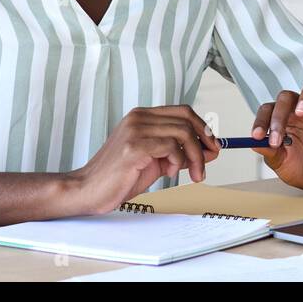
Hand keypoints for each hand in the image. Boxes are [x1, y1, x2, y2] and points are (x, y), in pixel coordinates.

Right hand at [66, 106, 219, 214]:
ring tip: (193, 174)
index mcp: (143, 116)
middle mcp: (139, 117)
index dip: (203, 128)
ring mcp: (135, 130)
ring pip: (183, 132)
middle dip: (205, 141)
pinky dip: (178, 161)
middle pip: (187, 119)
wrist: (89, 190)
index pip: (183, 111)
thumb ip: (179, 152)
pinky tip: (168, 173)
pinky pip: (171, 147)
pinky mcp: (134, 147)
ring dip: (195, 156)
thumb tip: (210, 151)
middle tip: (210, 161)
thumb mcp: (156, 161)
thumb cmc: (120, 177)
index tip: (213, 147)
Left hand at [251, 76, 302, 190]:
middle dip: (279, 115)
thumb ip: (270, 152)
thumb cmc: (299, 168)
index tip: (258, 136)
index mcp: (281, 119)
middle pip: (287, 97)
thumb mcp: (281, 163)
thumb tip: (255, 143)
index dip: (261, 120)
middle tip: (278, 137)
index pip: (268, 110)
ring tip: (302, 112)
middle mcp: (299, 109)